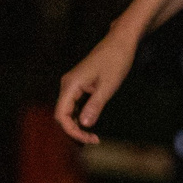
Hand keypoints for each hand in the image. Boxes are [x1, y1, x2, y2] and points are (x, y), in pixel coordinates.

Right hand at [55, 27, 139, 144]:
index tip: (90, 138)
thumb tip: (84, 125)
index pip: (61, 115)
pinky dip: (81, 117)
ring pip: (68, 111)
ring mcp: (72, 85)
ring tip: (93, 137)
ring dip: (78, 125)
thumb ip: (95, 106)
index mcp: (71, 85)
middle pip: (62, 115)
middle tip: (94, 140)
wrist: (120, 41)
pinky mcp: (79, 85)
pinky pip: (75, 105)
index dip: (72, 131)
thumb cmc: (116, 60)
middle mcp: (67, 85)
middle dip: (75, 131)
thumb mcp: (108, 86)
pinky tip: (91, 125)